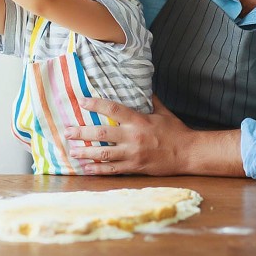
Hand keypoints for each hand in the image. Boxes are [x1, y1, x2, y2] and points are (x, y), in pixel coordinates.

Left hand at [65, 96, 194, 175]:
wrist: (188, 153)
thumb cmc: (175, 131)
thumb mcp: (162, 111)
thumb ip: (150, 99)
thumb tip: (142, 85)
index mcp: (139, 120)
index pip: (113, 110)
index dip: (96, 105)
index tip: (81, 102)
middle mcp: (133, 137)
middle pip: (102, 134)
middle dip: (82, 132)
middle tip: (67, 131)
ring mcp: (133, 154)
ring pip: (104, 154)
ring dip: (85, 152)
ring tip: (71, 150)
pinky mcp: (135, 168)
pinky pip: (112, 170)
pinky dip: (98, 169)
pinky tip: (86, 168)